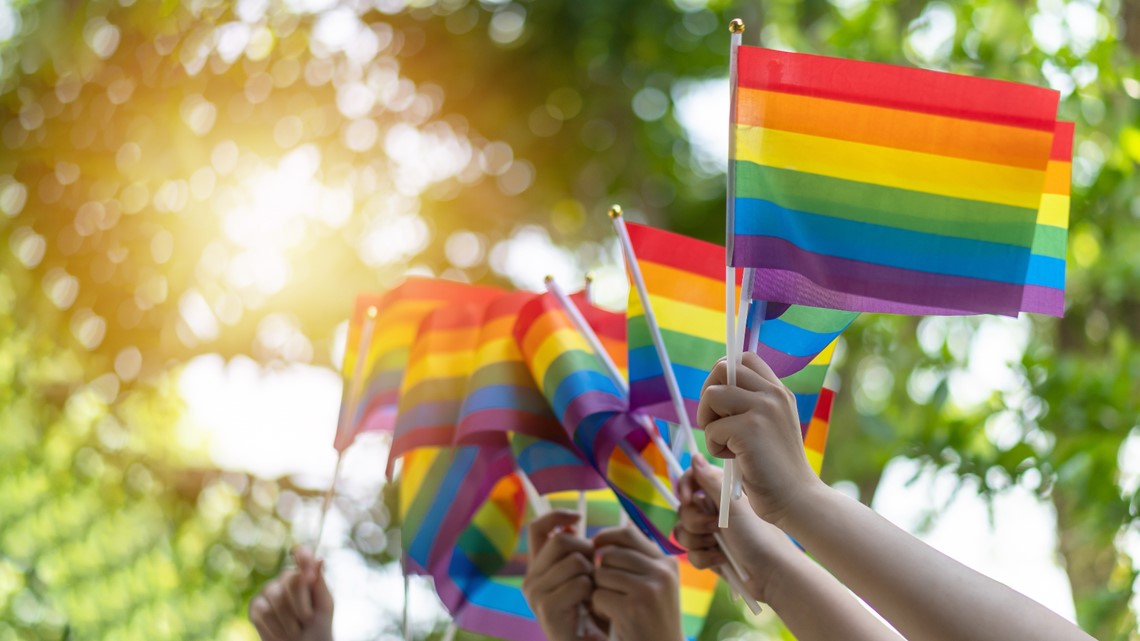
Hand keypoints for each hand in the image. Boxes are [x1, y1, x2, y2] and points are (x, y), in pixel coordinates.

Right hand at [250, 547, 333, 640]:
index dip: (302, 556)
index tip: (305, 560)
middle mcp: (285, 578)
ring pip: (276, 597)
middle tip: (307, 619)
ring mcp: (268, 590)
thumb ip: (319, 584)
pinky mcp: (255, 605)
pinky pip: (263, 612)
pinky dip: (275, 627)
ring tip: (295, 629)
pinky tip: (280, 631)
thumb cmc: (318, 626)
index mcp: (305, 574)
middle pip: (291, 580)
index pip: (303, 555)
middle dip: (301, 605)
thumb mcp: (324, 606)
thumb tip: (319, 559)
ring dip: (289, 620)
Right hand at [522, 510, 606, 640]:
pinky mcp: (546, 608)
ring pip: (574, 561)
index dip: (557, 515)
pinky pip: (579, 584)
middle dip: (585, 548)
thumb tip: (571, 523)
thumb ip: (573, 552)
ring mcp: (536, 594)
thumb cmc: (589, 612)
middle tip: (594, 567)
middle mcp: (530, 579)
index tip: (579, 516)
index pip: (537, 528)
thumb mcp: (581, 576)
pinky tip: (592, 606)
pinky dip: (592, 592)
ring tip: (593, 591)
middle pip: (560, 540)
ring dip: (592, 574)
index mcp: (537, 568)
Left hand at [591, 526, 683, 640]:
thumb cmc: (654, 621)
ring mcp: (649, 589)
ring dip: (600, 591)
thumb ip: (640, 560)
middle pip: (610, 555)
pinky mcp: (633, 608)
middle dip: (602, 573)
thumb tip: (613, 531)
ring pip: (601, 574)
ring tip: (613, 608)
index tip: (595, 547)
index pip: (628, 534)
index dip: (606, 537)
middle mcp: (662, 572)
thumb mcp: (656, 586)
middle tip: (610, 593)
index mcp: (667, 563)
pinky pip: (598, 595)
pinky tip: (613, 619)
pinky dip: (599, 609)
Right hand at [675, 454, 805, 603]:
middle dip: (695, 521)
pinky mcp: (710, 554)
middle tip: (715, 527)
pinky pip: (691, 553)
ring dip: (698, 540)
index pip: (692, 480)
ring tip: (719, 545)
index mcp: (722, 493)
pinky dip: (704, 557)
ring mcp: (712, 533)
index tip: (688, 499)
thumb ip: (710, 481)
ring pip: (683, 532)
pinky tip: (722, 559)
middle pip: (684, 509)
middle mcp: (715, 510)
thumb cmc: (758, 536)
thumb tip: (695, 457)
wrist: (772, 573)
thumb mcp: (733, 505)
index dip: (685, 488)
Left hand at [697, 352, 823, 524]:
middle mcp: (773, 394)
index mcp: (779, 391)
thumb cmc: (774, 467)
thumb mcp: (767, 426)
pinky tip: (734, 459)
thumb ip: (749, 403)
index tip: (721, 402)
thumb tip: (713, 387)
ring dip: (708, 422)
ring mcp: (764, 409)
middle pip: (722, 368)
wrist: (797, 499)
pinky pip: (711, 429)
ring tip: (725, 442)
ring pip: (711, 395)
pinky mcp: (750, 429)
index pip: (744, 358)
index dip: (723, 375)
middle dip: (708, 395)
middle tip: (716, 422)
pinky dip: (714, 447)